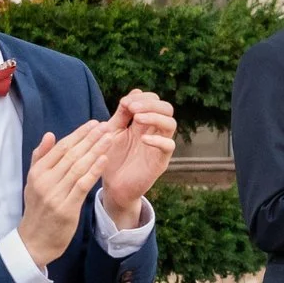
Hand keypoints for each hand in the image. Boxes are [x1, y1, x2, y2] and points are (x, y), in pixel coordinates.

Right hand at [17, 119, 115, 264]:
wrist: (34, 241)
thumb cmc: (37, 209)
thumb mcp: (33, 182)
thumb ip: (40, 158)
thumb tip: (49, 134)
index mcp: (37, 173)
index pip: (60, 148)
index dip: (78, 134)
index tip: (93, 124)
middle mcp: (45, 181)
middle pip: (71, 155)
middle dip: (90, 138)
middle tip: (105, 126)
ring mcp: (55, 195)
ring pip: (79, 167)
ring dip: (96, 150)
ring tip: (109, 138)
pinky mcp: (66, 208)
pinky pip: (83, 185)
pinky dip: (94, 170)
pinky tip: (105, 159)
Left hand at [98, 89, 177, 226]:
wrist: (112, 186)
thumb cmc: (112, 158)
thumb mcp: (112, 132)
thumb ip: (121, 115)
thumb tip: (131, 96)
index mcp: (143, 123)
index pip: (153, 101)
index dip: (142, 97)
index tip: (124, 103)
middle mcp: (155, 132)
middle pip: (166, 108)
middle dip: (150, 103)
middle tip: (132, 108)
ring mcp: (159, 146)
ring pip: (171, 123)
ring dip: (155, 116)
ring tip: (137, 118)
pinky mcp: (161, 161)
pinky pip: (169, 146)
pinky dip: (158, 139)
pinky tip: (143, 139)